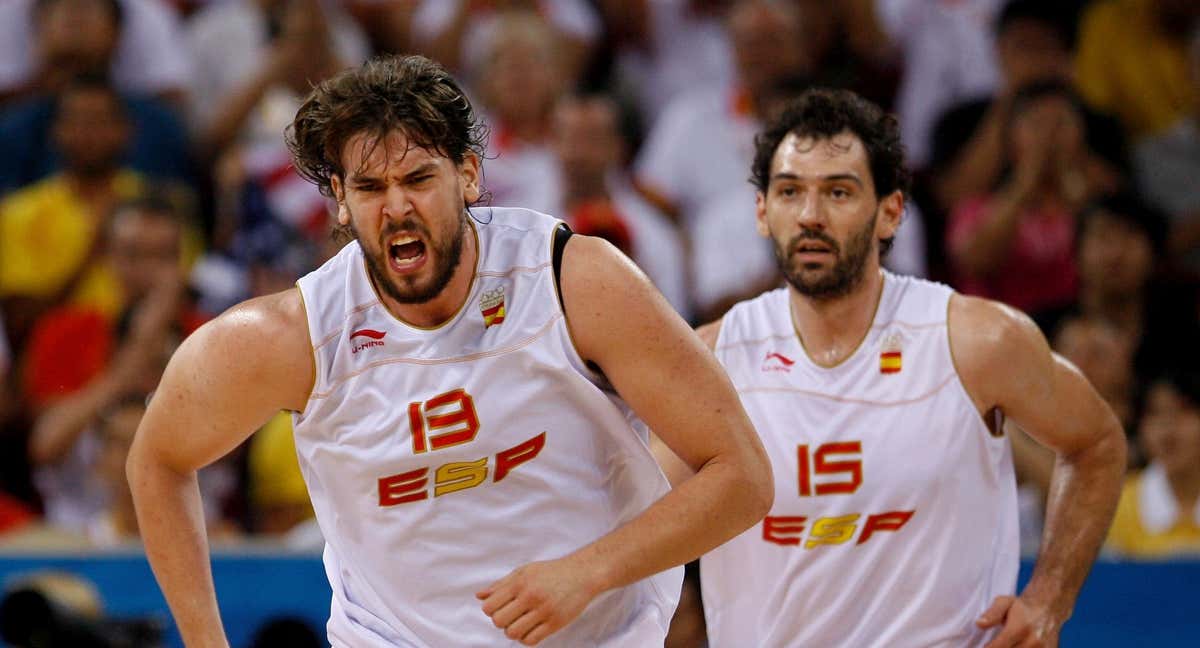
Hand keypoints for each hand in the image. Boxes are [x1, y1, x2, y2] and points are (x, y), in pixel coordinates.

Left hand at [476, 558, 602, 645]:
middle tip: (512, 616)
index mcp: (519, 582)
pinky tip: (531, 629)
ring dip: (513, 631)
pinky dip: (526, 638)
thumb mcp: (523, 572)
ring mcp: (543, 610)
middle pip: (499, 622)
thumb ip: (500, 585)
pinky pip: (531, 640)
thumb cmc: (550, 572)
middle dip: (501, 622)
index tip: (501, 607)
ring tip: (521, 623)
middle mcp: (530, 596)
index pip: (489, 607)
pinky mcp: (555, 622)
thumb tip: (479, 596)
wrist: (582, 574)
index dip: (491, 611)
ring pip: (513, 633)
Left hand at [976, 595, 1062, 647]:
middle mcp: (1033, 641)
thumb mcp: (1004, 603)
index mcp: (1021, 627)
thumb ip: (992, 614)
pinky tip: (1016, 646)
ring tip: (1005, 644)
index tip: (984, 646)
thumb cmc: (1023, 606)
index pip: (999, 646)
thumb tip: (979, 624)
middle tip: (992, 645)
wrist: (1049, 608)